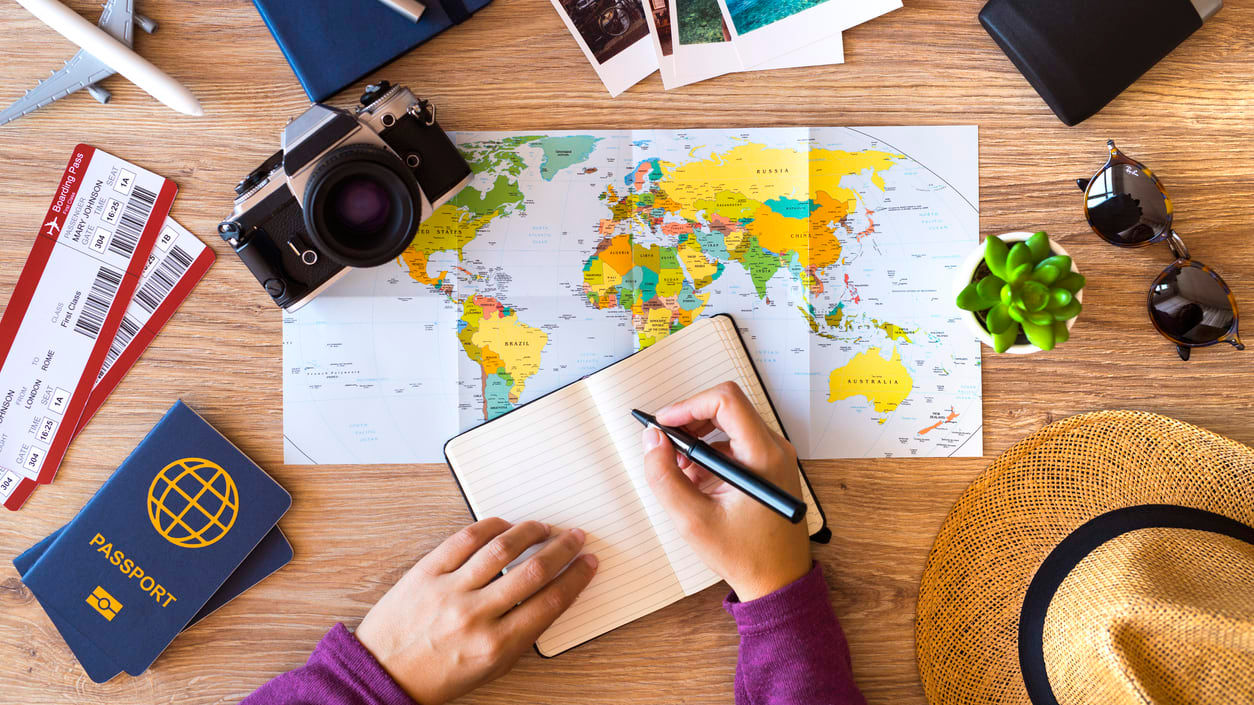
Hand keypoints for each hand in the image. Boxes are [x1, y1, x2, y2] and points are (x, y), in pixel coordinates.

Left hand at [355, 519, 597, 704]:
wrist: (383, 674)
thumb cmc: (437, 676)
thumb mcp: (490, 667)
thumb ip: (520, 635)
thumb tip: (550, 596)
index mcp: (496, 646)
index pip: (551, 602)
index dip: (576, 578)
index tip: (587, 563)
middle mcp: (475, 616)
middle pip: (533, 571)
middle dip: (562, 550)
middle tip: (574, 537)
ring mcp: (449, 590)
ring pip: (501, 549)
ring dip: (530, 532)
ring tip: (543, 527)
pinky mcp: (426, 572)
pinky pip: (464, 539)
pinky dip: (490, 527)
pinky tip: (505, 526)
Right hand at [642, 381, 810, 601]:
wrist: (779, 581)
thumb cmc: (744, 555)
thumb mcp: (693, 521)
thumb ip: (665, 477)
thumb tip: (652, 440)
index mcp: (763, 456)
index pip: (725, 400)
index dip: (688, 405)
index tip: (663, 423)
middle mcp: (774, 448)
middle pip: (727, 408)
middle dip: (689, 421)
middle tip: (664, 445)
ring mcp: (774, 456)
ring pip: (730, 424)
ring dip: (698, 439)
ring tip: (678, 469)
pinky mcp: (769, 466)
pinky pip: (736, 442)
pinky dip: (710, 453)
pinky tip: (695, 480)